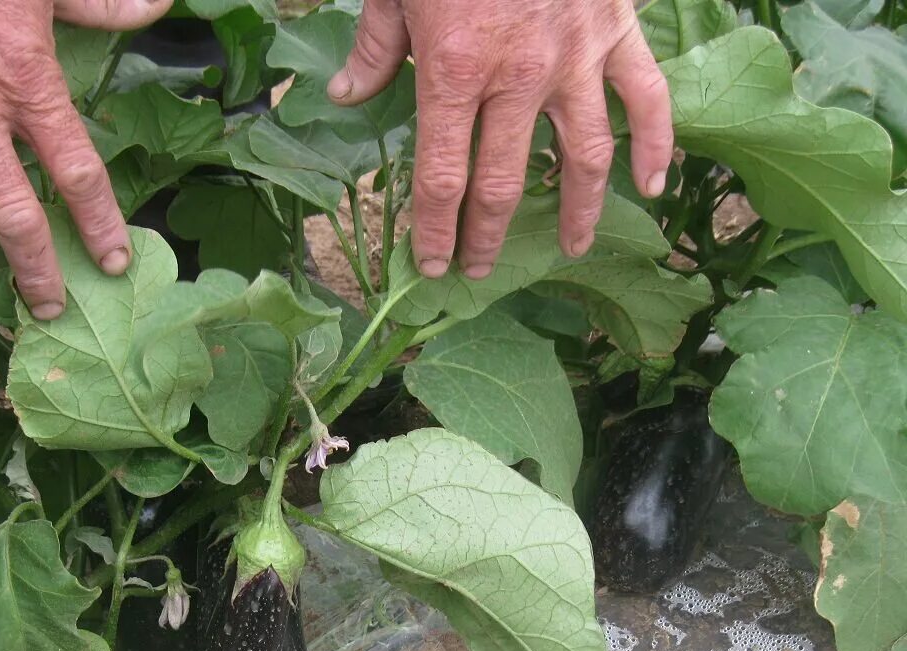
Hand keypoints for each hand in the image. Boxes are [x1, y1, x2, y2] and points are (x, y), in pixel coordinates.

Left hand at [327, 0, 672, 278]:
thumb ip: (373, 50)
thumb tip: (344, 98)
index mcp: (454, 70)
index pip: (443, 177)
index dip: (435, 231)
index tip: (433, 264)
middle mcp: (517, 76)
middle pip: (502, 182)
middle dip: (487, 236)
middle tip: (480, 269)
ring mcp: (574, 57)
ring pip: (582, 155)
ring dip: (579, 210)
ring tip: (573, 248)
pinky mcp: (616, 30)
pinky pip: (646, 98)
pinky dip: (657, 143)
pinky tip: (654, 184)